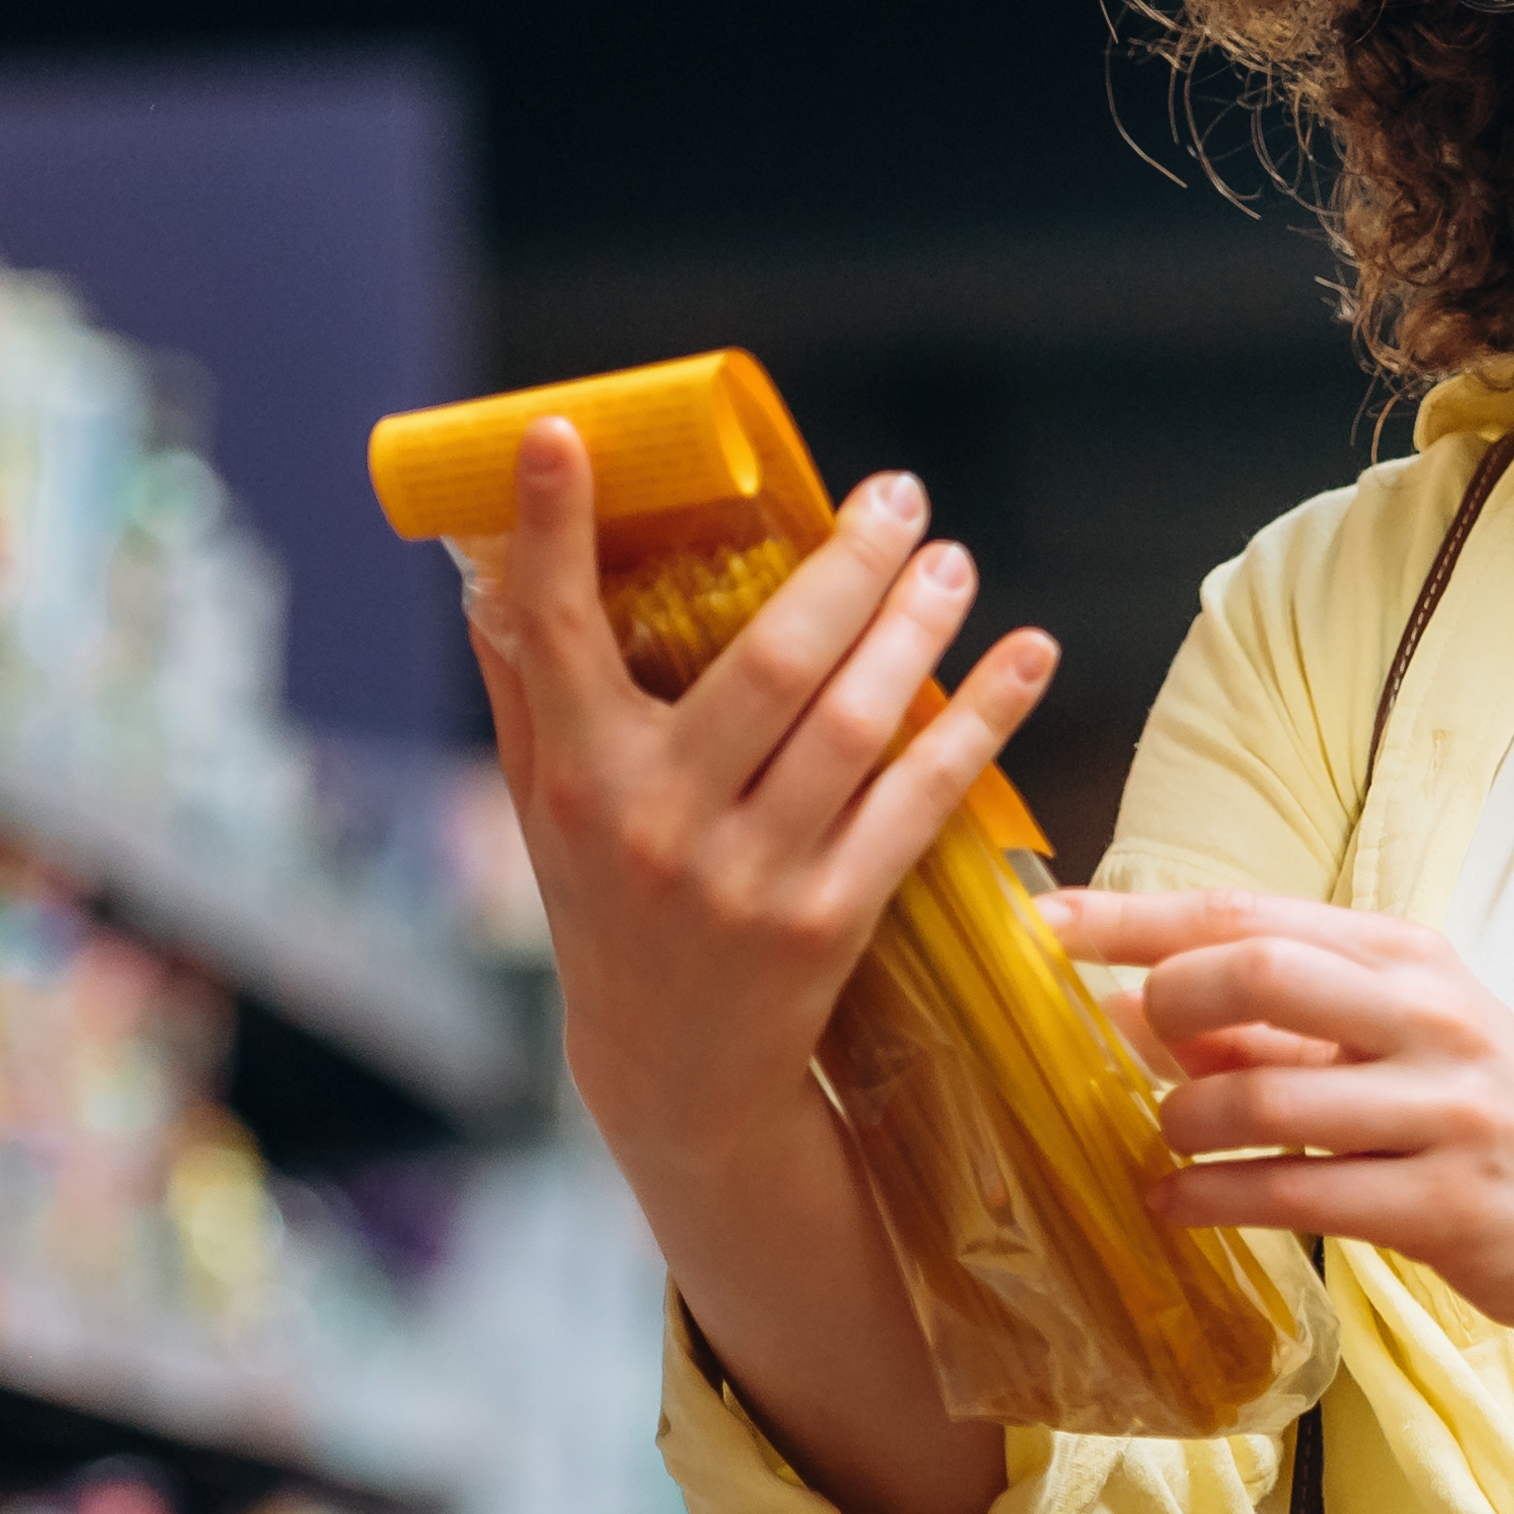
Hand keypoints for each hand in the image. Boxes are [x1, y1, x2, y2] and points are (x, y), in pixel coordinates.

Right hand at [469, 418, 1054, 1177]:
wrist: (673, 1076)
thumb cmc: (608, 911)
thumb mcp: (544, 808)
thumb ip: (526, 686)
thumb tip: (486, 562)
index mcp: (575, 777)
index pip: (555, 635)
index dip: (553, 535)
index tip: (562, 437)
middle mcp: (656, 822)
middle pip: (766, 665)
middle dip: (843, 567)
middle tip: (897, 492)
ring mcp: (748, 876)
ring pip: (851, 725)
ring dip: (917, 630)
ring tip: (952, 561)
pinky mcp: (828, 922)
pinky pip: (919, 801)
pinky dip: (979, 721)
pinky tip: (1027, 658)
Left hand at [1038, 888, 1513, 1350]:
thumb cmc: (1490, 1123)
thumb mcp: (1399, 1043)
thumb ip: (1280, 1024)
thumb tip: (1134, 1006)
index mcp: (1408, 957)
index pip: (1250, 914)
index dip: (1136, 917)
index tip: (1046, 923)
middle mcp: (1429, 1015)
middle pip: (1257, 969)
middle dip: (1163, 1002)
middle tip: (1126, 1046)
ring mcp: (1442, 1109)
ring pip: (1260, 1094)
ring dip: (1181, 1121)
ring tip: (1162, 1143)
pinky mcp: (1443, 1205)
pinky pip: (1292, 1193)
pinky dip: (1210, 1200)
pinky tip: (1174, 1206)